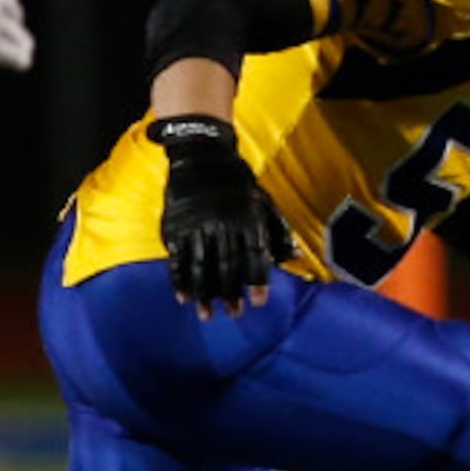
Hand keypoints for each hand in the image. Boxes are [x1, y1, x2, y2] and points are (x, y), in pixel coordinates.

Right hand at [151, 114, 295, 316]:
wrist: (200, 155)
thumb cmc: (236, 181)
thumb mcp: (262, 199)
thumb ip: (277, 228)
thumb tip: (295, 256)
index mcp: (246, 217)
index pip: (254, 254)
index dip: (257, 280)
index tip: (259, 303)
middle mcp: (221, 223)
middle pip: (227, 265)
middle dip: (231, 293)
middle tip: (234, 314)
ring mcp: (195, 225)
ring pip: (200, 266)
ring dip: (203, 293)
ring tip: (207, 315)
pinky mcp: (174, 226)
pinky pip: (177, 258)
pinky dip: (179, 280)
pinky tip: (183, 297)